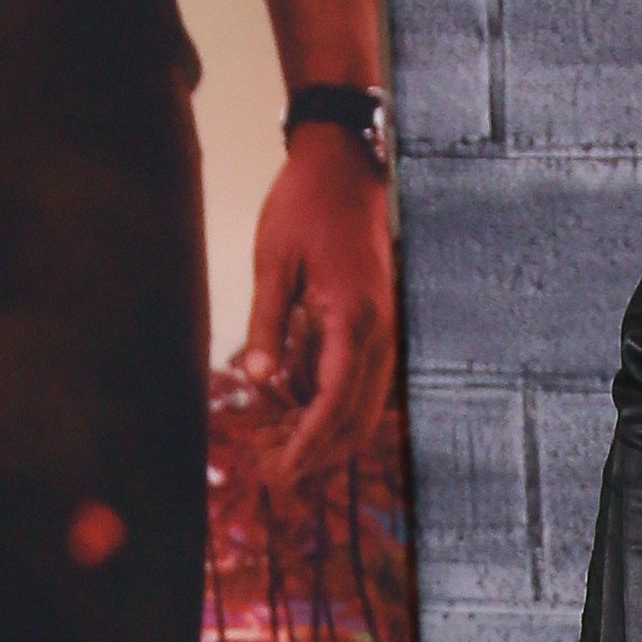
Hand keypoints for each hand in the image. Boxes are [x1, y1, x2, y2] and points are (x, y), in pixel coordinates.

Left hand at [239, 123, 395, 483]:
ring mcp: (385, 329)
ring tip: (279, 449)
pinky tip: (292, 407)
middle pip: (357, 417)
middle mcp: (380, 333)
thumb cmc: (307, 205)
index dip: (308, 444)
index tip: (282, 472)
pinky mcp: (377, 322)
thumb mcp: (275, 263)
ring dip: (325, 432)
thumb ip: (266, 324)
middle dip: (318, 451)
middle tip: (276, 475)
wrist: (346, 165)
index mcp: (355, 320)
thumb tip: (256, 379)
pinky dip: (330, 402)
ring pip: (363, 404)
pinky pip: (359, 379)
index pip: (334, 403)